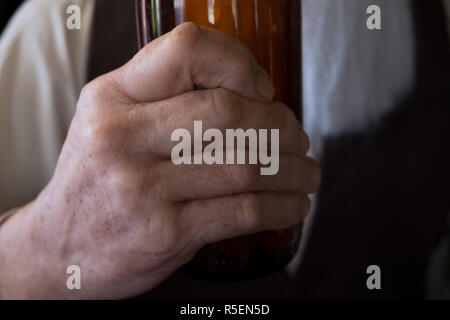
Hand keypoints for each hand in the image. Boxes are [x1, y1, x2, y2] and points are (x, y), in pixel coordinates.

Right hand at [0, 23, 320, 298]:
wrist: (57, 248)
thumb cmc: (96, 183)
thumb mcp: (111, 123)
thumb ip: (166, 101)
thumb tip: (250, 97)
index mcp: (113, 97)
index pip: (188, 50)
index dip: (240, 63)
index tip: (263, 90)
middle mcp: (123, 136)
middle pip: (230, 111)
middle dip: (281, 125)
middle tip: (298, 138)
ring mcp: (142, 187)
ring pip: (245, 165)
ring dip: (292, 169)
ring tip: (306, 173)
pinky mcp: (164, 232)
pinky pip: (242, 212)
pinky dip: (281, 207)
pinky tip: (293, 204)